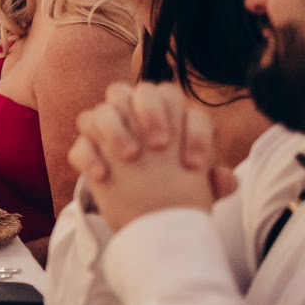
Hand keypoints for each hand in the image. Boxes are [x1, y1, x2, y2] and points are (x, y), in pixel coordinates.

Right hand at [67, 82, 234, 228]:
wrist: (150, 213)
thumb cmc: (179, 189)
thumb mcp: (202, 190)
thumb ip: (217, 182)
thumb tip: (224, 177)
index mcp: (170, 115)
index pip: (179, 102)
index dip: (190, 130)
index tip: (193, 165)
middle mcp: (137, 114)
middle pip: (140, 90)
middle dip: (150, 111)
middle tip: (159, 145)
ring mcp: (109, 130)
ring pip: (103, 109)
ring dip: (115, 128)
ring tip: (130, 157)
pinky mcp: (88, 150)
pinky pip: (81, 144)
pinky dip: (90, 157)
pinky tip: (103, 176)